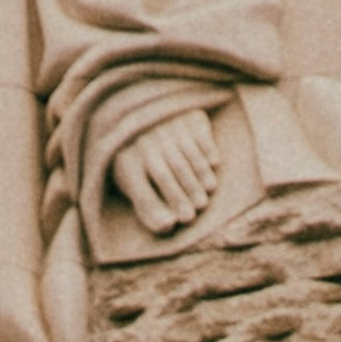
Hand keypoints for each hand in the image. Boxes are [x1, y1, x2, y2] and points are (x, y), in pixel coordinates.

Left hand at [113, 104, 219, 237]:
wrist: (146, 121)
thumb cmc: (144, 166)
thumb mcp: (138, 187)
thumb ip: (150, 210)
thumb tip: (168, 225)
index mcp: (126, 163)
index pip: (141, 191)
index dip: (159, 209)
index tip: (181, 221)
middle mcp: (142, 141)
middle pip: (163, 173)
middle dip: (182, 195)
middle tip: (197, 210)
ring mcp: (163, 126)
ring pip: (183, 155)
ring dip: (199, 175)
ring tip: (207, 194)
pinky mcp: (184, 116)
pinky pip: (198, 134)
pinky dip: (207, 149)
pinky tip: (213, 164)